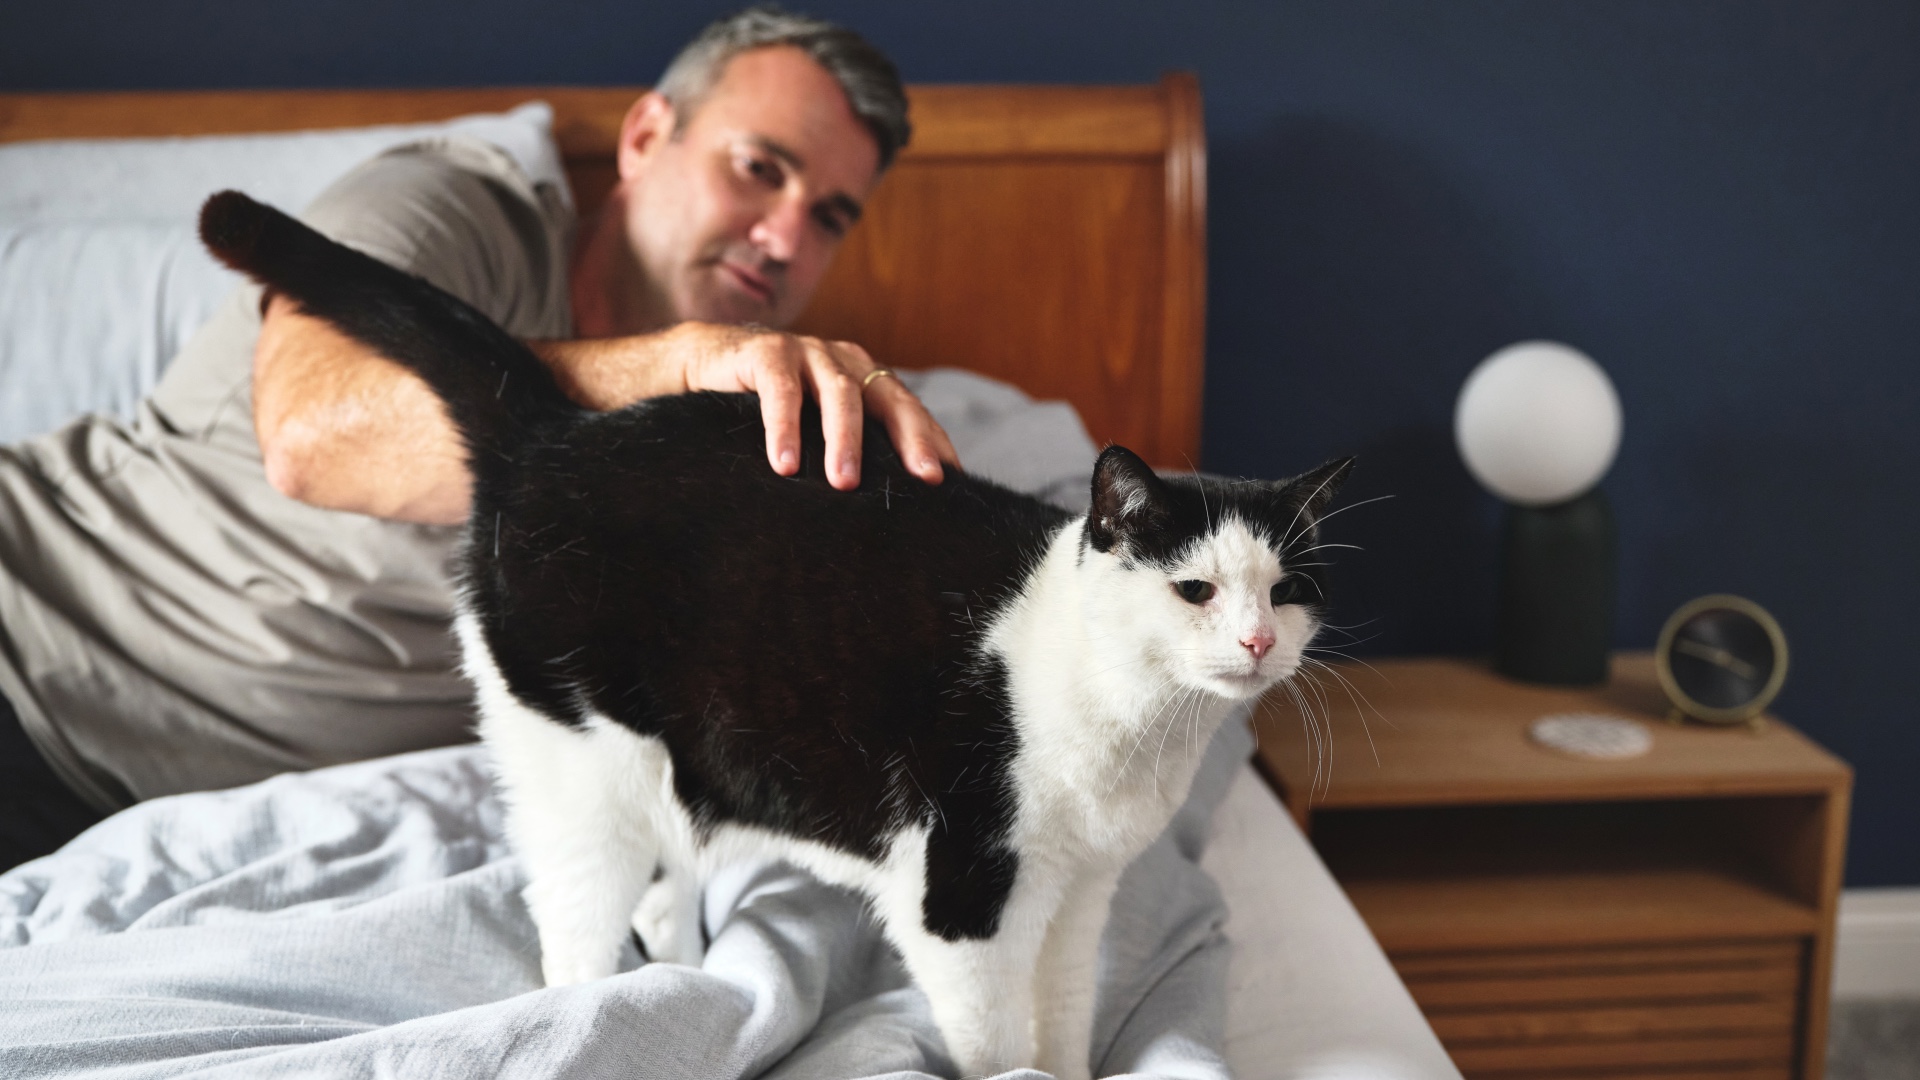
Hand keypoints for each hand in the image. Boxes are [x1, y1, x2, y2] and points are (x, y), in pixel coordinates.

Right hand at [664, 322, 958, 489]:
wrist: (706, 364)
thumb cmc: (771, 409)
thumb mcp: (816, 428)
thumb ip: (849, 451)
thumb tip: (884, 515)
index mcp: (866, 380)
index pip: (910, 412)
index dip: (932, 443)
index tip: (950, 483)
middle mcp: (845, 362)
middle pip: (890, 399)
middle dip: (910, 439)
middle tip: (923, 478)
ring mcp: (809, 352)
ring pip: (839, 395)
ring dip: (844, 441)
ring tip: (843, 484)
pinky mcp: (767, 352)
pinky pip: (781, 392)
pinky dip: (784, 429)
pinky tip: (784, 465)